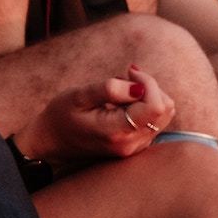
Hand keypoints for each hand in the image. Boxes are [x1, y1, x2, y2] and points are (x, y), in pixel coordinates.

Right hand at [21, 65, 173, 166]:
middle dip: (150, 87)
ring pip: (164, 115)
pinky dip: (144, 105)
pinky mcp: (137, 144)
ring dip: (148, 96)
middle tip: (123, 78)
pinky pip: (155, 121)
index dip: (148, 83)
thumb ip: (109, 90)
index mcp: (118, 131)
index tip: (129, 71)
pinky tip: (122, 103)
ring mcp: (137, 146)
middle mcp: (133, 143)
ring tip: (120, 91)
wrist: (52, 143)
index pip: (155, 106)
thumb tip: (140, 86)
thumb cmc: (60, 117)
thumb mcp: (77, 97)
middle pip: (165, 109)